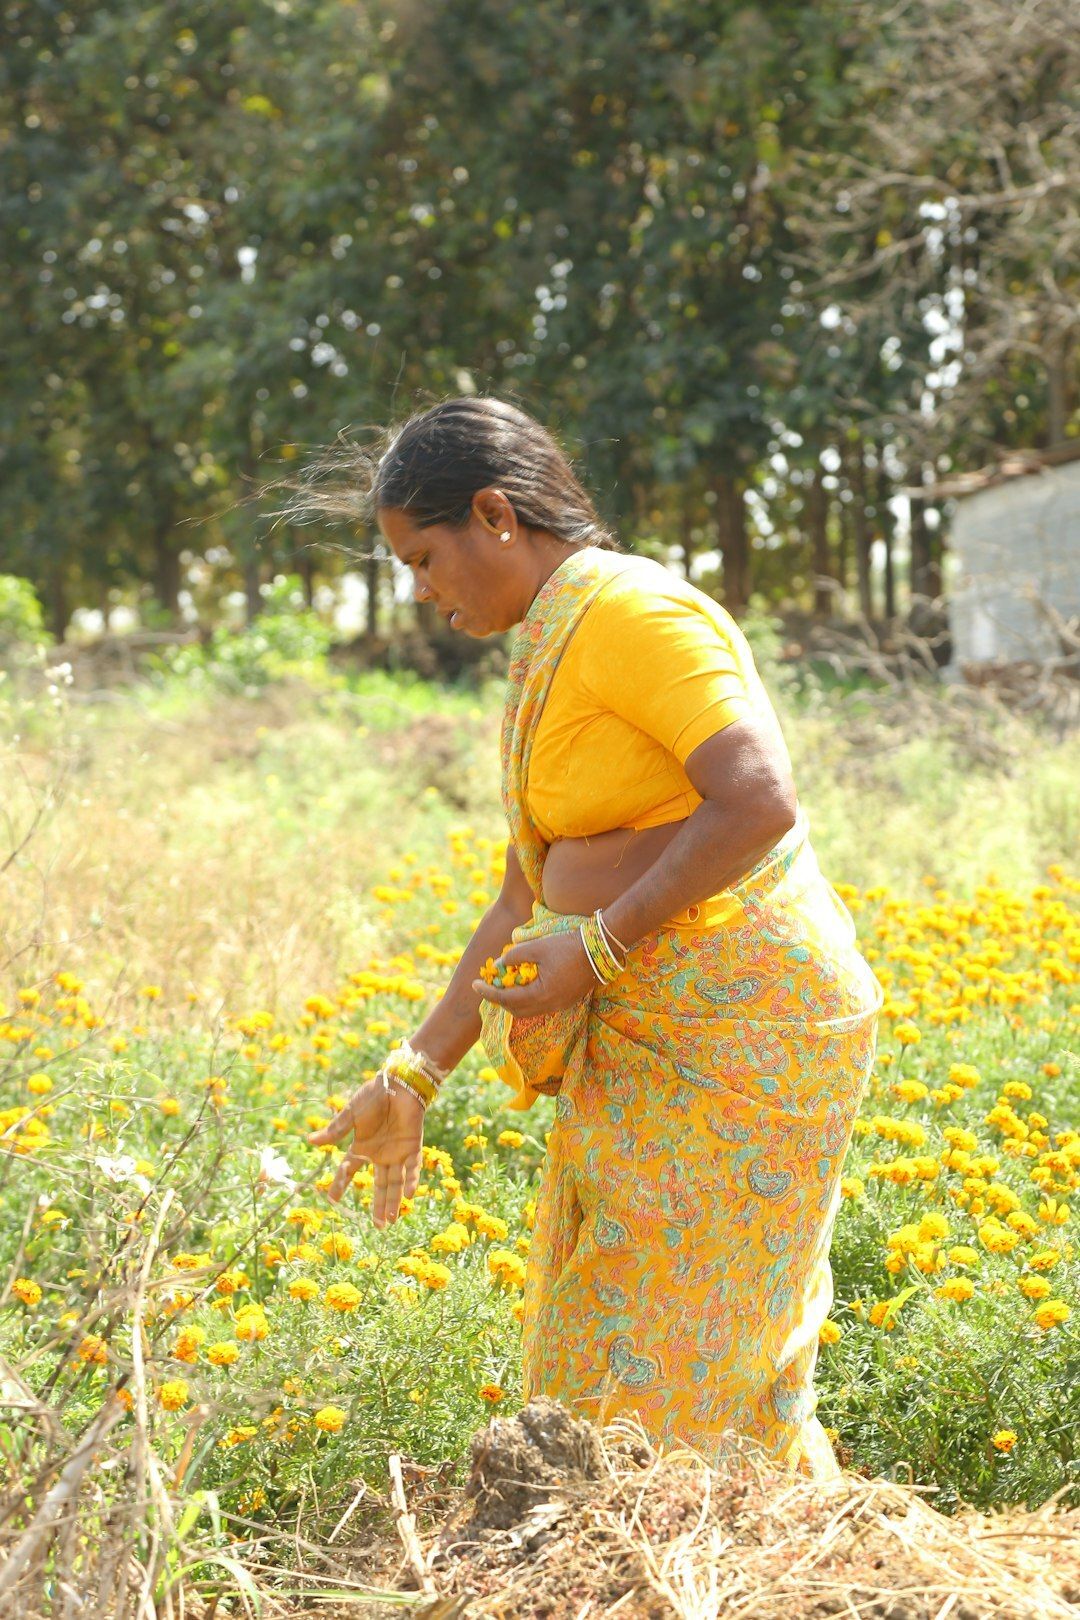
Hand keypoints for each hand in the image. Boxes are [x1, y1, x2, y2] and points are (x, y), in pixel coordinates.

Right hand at [306, 1075, 424, 1224]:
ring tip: (390, 1222)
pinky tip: (408, 1196)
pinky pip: (412, 1167)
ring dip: (393, 1201)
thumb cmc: (374, 1095)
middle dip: (379, 1206)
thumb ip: (336, 1130)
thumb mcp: (351, 1114)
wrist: (399, 1083)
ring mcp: (397, 1152)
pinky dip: (411, 1181)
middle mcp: (380, 1154)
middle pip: (379, 1185)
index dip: (341, 1185)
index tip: (332, 1201)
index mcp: (363, 1147)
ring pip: (395, 1182)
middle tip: (379, 1227)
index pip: (349, 1170)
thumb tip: (310, 1140)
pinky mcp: (413, 1146)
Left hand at [471, 931, 598, 1016]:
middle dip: (499, 999)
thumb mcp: (537, 947)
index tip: (474, 984)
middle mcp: (549, 1006)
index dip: (487, 992)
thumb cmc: (567, 946)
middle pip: (516, 1010)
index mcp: (540, 994)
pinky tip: (525, 985)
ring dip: (513, 1000)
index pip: (506, 998)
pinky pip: (540, 1006)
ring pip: (528, 1010)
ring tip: (504, 984)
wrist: (600, 950)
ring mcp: (559, 1006)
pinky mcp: (566, 1001)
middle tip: (488, 985)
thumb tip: (500, 964)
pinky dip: (527, 999)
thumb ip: (515, 956)